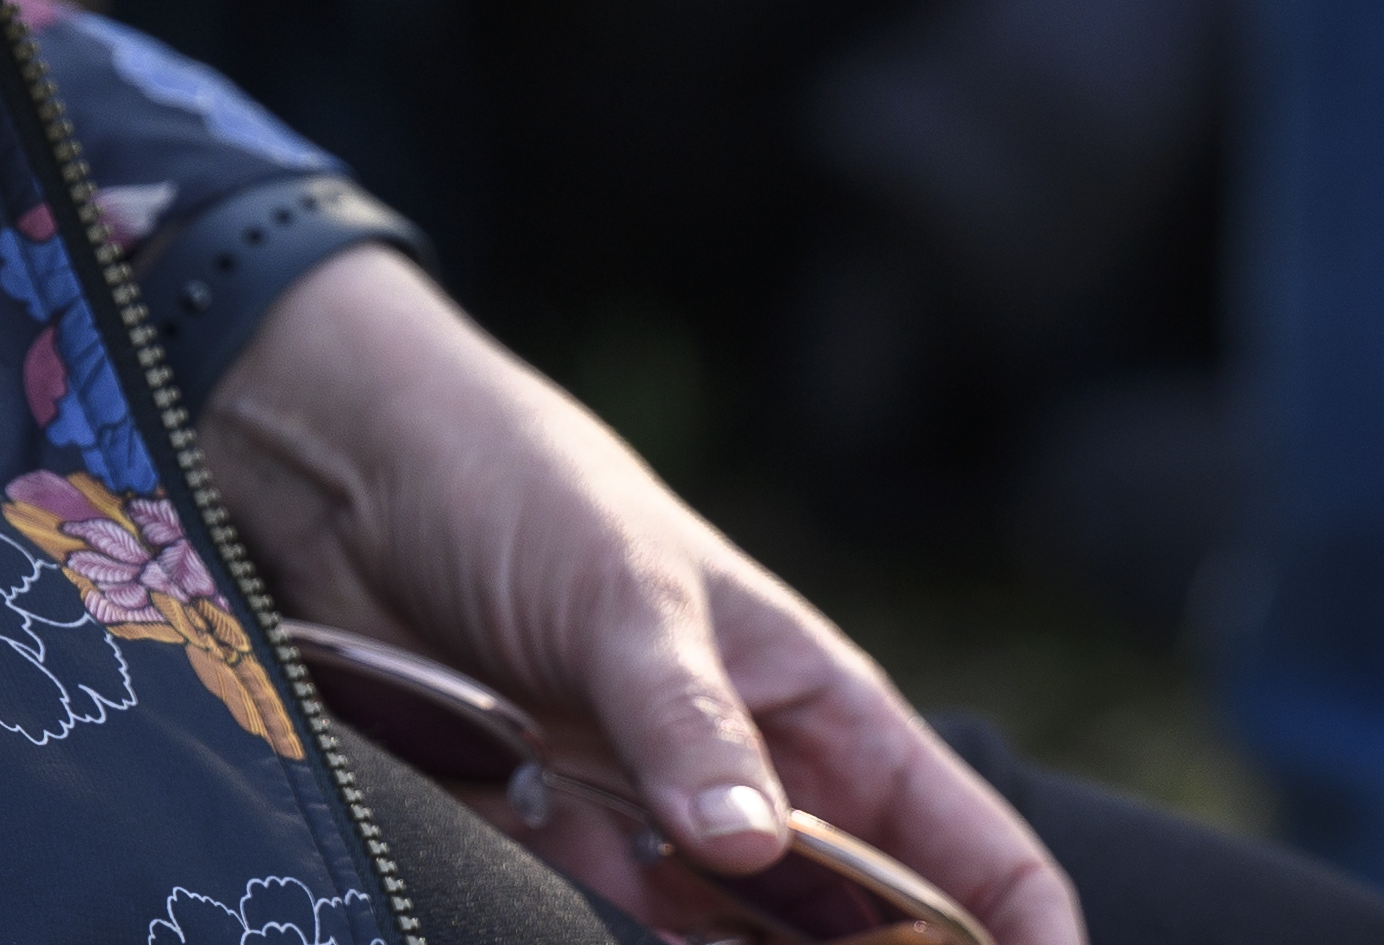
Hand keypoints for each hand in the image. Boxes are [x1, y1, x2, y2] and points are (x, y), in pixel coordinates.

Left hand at [211, 246, 1086, 944]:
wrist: (357, 483)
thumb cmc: (529, 493)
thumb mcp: (625, 593)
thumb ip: (687, 723)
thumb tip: (755, 847)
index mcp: (821, 711)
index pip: (966, 843)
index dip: (1026, 931)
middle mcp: (756, 785)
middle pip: (867, 932)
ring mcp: (660, 829)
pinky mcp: (557, 854)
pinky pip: (621, 940)